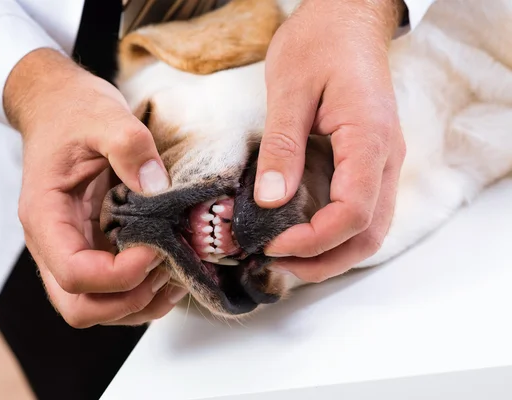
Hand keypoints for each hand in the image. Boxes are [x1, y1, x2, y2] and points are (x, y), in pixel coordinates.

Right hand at [4, 48, 186, 326]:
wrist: (57, 106)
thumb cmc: (73, 111)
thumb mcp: (102, 115)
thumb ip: (129, 146)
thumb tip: (158, 189)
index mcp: (45, 216)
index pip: (74, 274)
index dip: (121, 273)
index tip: (157, 246)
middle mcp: (52, 243)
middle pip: (79, 307)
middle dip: (128, 300)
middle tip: (166, 270)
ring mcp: (72, 248)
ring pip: (96, 308)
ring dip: (139, 303)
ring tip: (176, 272)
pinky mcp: (91, 246)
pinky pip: (111, 291)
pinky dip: (142, 292)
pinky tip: (171, 270)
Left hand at [254, 0, 406, 281]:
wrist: (347, 19)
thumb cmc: (320, 43)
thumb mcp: (290, 90)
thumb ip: (282, 147)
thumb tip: (271, 201)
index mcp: (369, 138)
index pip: (354, 212)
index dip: (313, 239)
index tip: (271, 244)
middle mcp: (385, 157)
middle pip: (368, 234)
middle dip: (323, 261)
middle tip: (276, 263)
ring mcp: (380, 162)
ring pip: (368, 229)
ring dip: (329, 254)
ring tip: (284, 257)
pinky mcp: (368, 162)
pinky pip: (359, 211)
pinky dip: (331, 234)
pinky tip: (298, 234)